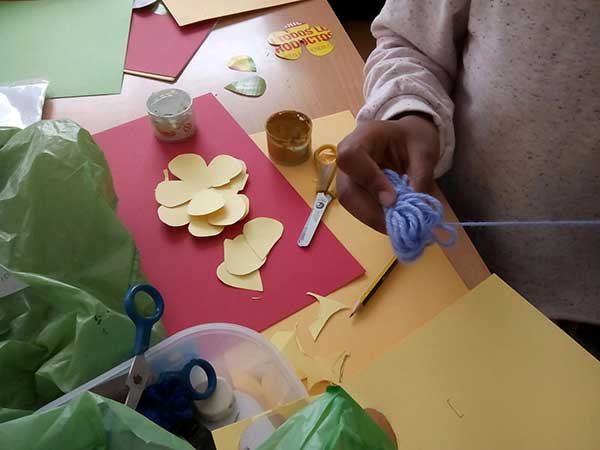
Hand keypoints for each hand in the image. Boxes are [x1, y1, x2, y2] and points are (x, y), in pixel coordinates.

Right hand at [336, 115, 439, 232]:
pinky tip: (390, 221)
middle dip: (371, 211)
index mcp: (364, 135)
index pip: (352, 156)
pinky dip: (373, 218)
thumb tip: (411, 209)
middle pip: (346, 188)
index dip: (370, 180)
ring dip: (372, 218)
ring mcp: (346, 173)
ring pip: (349, 202)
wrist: (406, 138)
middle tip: (396, 224)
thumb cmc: (413, 139)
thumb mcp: (424, 152)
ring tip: (396, 225)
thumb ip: (419, 177)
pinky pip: (356, 207)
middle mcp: (346, 154)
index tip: (392, 199)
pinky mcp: (351, 188)